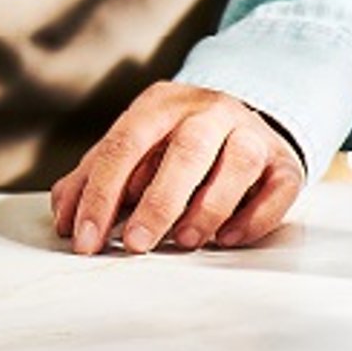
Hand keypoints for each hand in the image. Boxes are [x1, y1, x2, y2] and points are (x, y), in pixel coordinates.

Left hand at [50, 81, 303, 254]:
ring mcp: (251, 132)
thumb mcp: (129, 150)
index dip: (100, 194)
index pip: (123, 145)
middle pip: (185, 150)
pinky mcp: (285, 161)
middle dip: (157, 202)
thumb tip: (66, 219)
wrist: (240, 119)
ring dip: (208, 208)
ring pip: (237, 162)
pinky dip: (254, 217)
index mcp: (158, 105)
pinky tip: (226, 238)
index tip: (85, 238)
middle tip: (135, 244)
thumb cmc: (172, 143)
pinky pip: (278, 187)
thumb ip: (91, 179)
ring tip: (183, 240)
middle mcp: (207, 111)